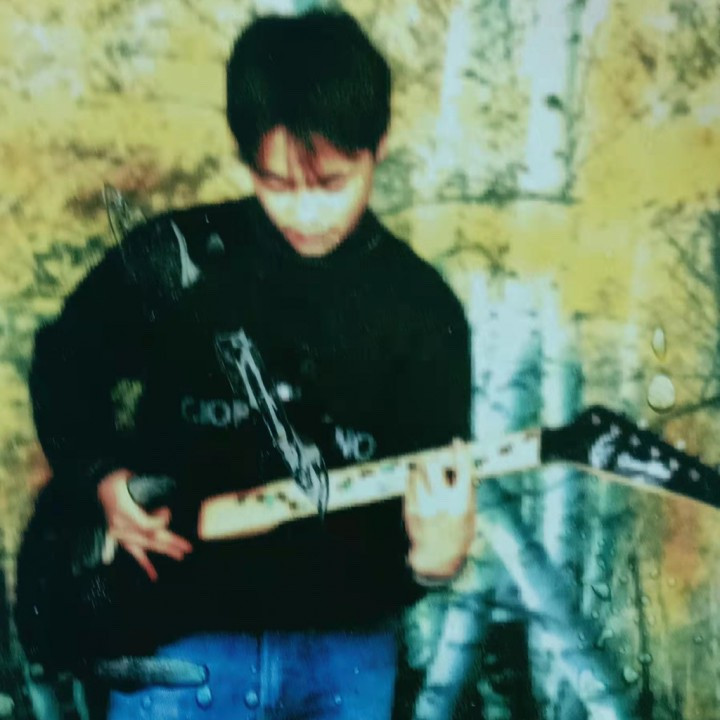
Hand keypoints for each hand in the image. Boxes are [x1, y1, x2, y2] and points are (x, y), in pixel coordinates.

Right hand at [97, 468, 192, 581]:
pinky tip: (153, 574)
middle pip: (148, 538)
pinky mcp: (119, 536)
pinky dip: (144, 564)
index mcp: (122, 512)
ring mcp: (119, 532)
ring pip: (144, 545)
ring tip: (179, 555)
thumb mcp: (129, 481)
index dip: (160, 521)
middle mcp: (120, 526)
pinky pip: (133, 552)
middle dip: (169, 542)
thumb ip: (145, 491)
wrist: (100, 483)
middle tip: (187, 547)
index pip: (145, 525)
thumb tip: (164, 510)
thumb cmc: (117, 480)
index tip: (167, 511)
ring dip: (163, 550)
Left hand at [403, 440, 474, 582]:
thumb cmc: (458, 535)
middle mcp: (442, 502)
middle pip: (434, 466)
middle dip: (436, 460)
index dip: (460, 453)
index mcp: (461, 503)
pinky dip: (414, 480)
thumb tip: (462, 467)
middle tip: (437, 461)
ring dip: (423, 469)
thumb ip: (467, 492)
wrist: (437, 558)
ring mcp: (424, 505)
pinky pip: (409, 484)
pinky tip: (419, 486)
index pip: (462, 470)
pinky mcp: (410, 509)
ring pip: (418, 472)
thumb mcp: (471, 515)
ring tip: (427, 476)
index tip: (457, 442)